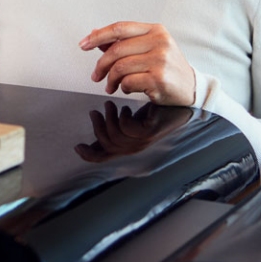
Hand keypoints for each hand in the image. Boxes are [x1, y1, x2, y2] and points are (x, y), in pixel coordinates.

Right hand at [74, 100, 190, 162]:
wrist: (182, 106)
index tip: (78, 147)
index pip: (105, 157)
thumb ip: (115, 121)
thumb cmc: (157, 111)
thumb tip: (98, 118)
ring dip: (108, 119)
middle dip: (97, 128)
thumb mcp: (132, 118)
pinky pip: (128, 128)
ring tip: (109, 104)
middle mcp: (136, 147)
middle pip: (107, 146)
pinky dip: (123, 117)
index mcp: (129, 146)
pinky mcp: (151, 131)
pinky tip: (126, 107)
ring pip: (116, 136)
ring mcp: (144, 141)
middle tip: (95, 112)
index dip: (90, 155)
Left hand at [79, 22, 196, 105]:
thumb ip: (124, 42)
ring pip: (120, 68)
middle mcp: (160, 42)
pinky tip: (127, 88)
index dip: (98, 36)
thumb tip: (95, 35)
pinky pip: (128, 82)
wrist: (191, 87)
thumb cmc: (167, 67)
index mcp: (156, 30)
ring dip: (110, 79)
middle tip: (96, 75)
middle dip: (101, 65)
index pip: (120, 28)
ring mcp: (160, 60)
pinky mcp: (159, 79)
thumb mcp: (149, 48)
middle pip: (116, 50)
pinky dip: (123, 87)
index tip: (84, 44)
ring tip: (111, 85)